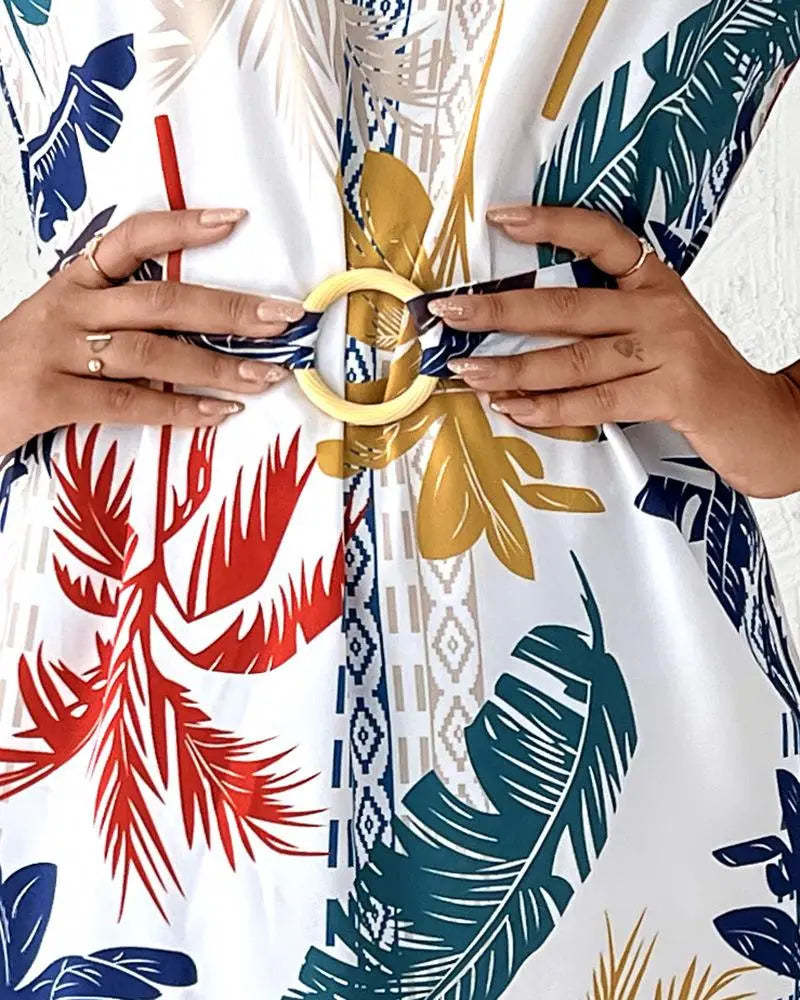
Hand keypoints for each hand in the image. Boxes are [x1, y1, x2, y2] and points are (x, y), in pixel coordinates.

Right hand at [0, 208, 301, 455]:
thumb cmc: (26, 361)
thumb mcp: (66, 322)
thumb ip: (121, 317)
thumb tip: (203, 322)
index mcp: (76, 281)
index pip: (132, 238)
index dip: (184, 227)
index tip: (235, 220)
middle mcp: (69, 307)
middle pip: (161, 300)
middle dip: (229, 309)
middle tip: (280, 318)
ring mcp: (58, 350)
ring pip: (153, 353)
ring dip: (218, 366)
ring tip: (265, 377)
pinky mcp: (51, 396)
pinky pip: (129, 402)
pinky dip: (179, 409)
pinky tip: (219, 412)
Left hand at [430, 205, 799, 498]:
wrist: (763, 419)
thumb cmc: (698, 375)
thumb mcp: (658, 333)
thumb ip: (606, 322)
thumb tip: (525, 325)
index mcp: (655, 283)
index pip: (602, 236)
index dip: (552, 223)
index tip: (501, 217)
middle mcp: (660, 308)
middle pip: (567, 303)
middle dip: (500, 308)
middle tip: (451, 311)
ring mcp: (669, 349)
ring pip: (574, 357)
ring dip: (513, 366)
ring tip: (468, 369)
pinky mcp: (674, 393)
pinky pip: (598, 400)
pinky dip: (551, 408)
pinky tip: (514, 408)